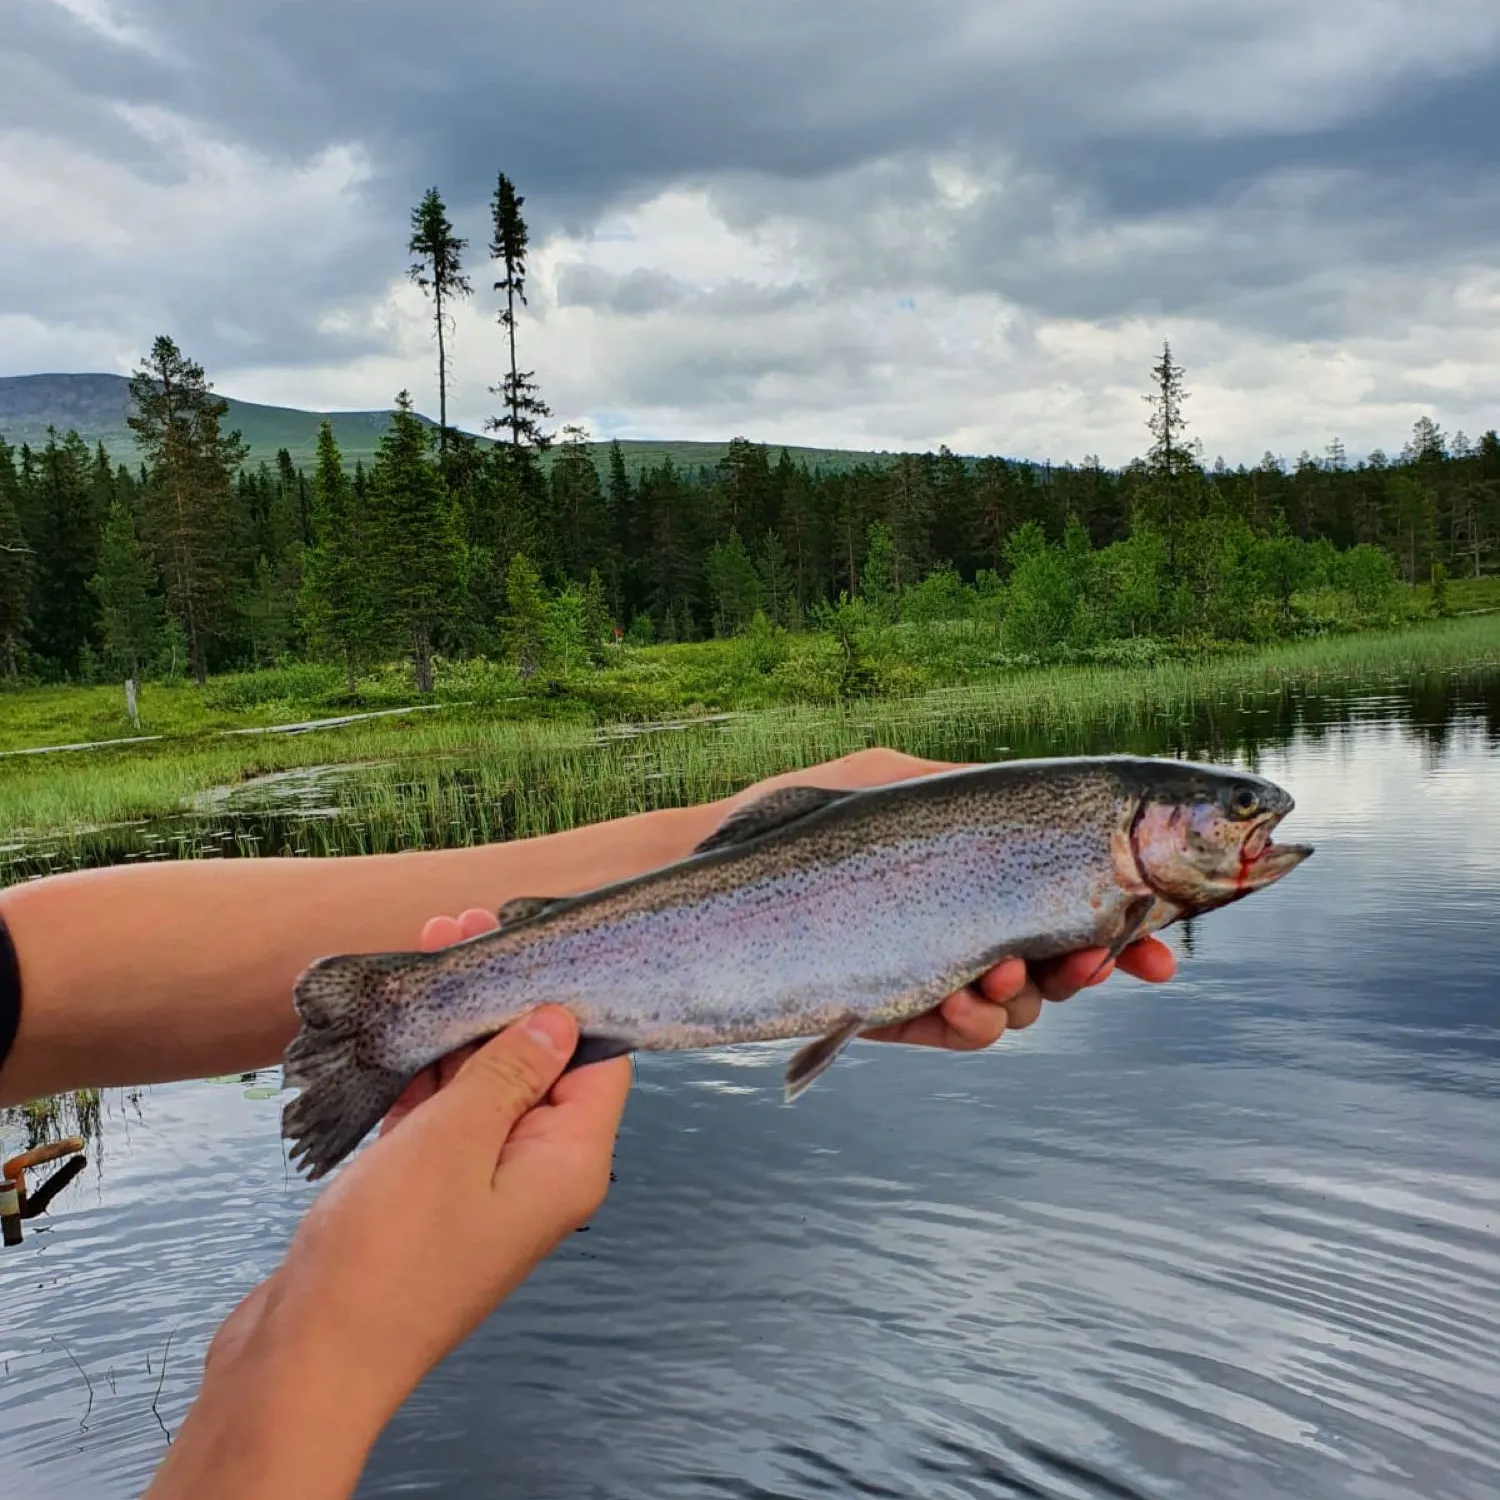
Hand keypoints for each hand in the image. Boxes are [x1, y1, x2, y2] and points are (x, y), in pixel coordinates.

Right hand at [204, 943, 629, 1422]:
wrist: (306, 1359)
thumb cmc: (386, 1258)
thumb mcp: (455, 1141)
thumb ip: (509, 1071)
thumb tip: (559, 1017)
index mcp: (568, 1164)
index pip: (599, 1060)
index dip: (571, 996)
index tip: (532, 938)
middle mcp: (536, 1172)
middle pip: (539, 1063)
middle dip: (502, 998)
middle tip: (461, 931)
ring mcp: (482, 1184)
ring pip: (484, 1084)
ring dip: (456, 1027)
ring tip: (426, 956)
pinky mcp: (431, 1193)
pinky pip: (442, 1116)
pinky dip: (423, 1073)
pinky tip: (400, 1025)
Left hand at [723, 747, 1176, 1049]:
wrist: (705, 894)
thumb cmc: (793, 821)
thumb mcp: (893, 785)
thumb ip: (973, 796)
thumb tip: (1059, 801)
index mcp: (979, 865)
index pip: (1073, 892)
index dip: (1130, 919)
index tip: (1168, 941)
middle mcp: (968, 921)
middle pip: (1065, 955)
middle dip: (1097, 961)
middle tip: (1104, 957)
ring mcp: (936, 971)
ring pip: (1023, 1002)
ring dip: (1031, 991)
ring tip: (1004, 967)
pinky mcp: (900, 1013)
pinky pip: (962, 1032)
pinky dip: (974, 1022)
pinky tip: (963, 999)